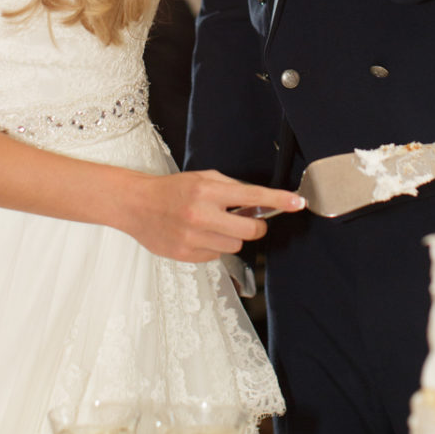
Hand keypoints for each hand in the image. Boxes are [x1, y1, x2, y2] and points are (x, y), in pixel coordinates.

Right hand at [120, 169, 304, 261]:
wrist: (137, 205)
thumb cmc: (171, 189)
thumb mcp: (202, 178)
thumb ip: (231, 188)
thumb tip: (258, 202)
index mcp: (207, 191)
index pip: (253, 197)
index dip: (279, 201)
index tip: (297, 203)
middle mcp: (201, 215)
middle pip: (250, 231)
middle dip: (255, 226)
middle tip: (246, 220)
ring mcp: (193, 237)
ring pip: (235, 246)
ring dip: (231, 237)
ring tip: (212, 226)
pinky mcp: (186, 254)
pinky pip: (216, 256)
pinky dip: (213, 247)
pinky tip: (198, 235)